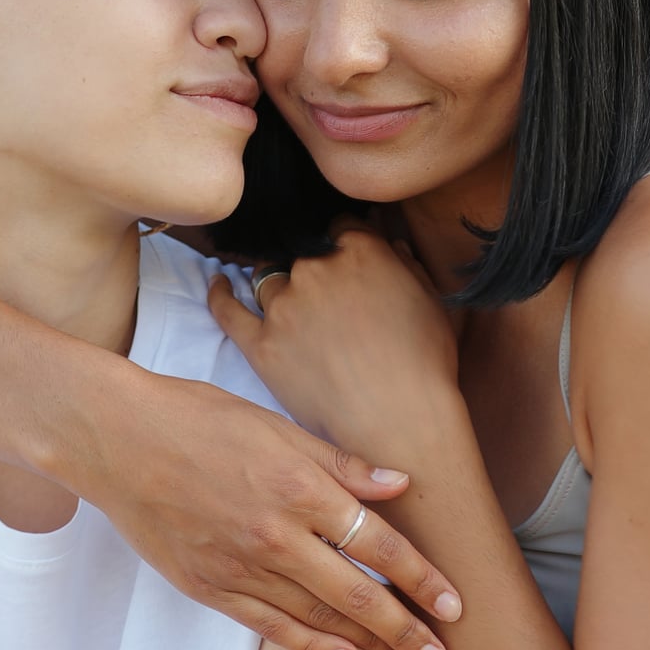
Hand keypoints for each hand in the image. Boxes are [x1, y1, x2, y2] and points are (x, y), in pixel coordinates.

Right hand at [66, 367, 462, 649]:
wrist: (114, 438)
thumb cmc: (195, 418)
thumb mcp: (276, 425)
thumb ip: (340, 462)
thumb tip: (399, 483)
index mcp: (299, 487)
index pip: (379, 543)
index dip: (423, 578)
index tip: (455, 603)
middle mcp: (276, 534)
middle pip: (357, 593)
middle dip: (406, 628)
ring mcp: (240, 566)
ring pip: (318, 617)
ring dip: (367, 642)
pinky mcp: (209, 586)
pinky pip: (269, 627)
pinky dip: (309, 647)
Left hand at [207, 222, 466, 462]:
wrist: (397, 423)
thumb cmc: (425, 366)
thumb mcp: (431, 302)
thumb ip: (407, 265)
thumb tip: (391, 244)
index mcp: (360, 252)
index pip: (340, 226)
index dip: (343, 240)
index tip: (344, 254)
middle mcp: (316, 269)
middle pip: (302, 254)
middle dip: (312, 268)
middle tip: (323, 295)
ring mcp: (284, 307)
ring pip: (267, 278)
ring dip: (277, 286)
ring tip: (286, 304)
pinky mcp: (262, 344)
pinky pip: (228, 309)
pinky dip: (219, 293)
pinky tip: (218, 283)